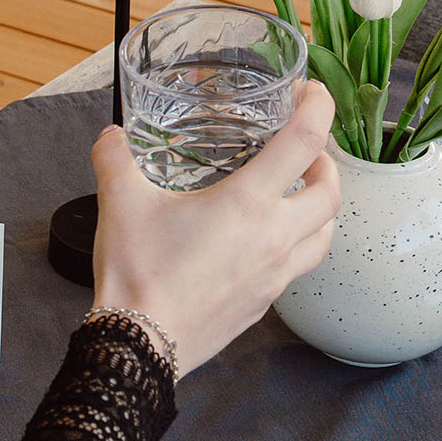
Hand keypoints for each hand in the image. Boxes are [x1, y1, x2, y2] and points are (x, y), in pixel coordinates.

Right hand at [90, 81, 339, 378]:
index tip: (315, 94)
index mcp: (248, 203)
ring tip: (297, 199)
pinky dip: (296, 248)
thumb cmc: (138, 275)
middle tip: (306, 153)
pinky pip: (296, 270)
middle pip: (331, 193)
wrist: (140, 346)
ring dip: (321, 211)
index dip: (318, 108)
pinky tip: (265, 245)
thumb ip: (114, 160)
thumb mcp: (120, 203)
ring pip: (325, 236)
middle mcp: (274, 238)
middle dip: (326, 165)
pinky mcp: (263, 304)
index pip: (305, 141)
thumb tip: (110, 138)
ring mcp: (274, 276)